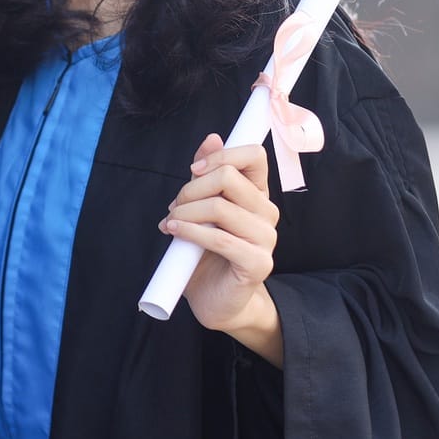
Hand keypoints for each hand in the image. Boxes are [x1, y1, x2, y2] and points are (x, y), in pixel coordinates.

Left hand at [160, 133, 282, 363]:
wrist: (216, 300)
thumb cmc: (207, 253)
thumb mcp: (202, 208)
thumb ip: (207, 174)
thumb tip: (212, 138)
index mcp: (257, 194)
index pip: (254, 155)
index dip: (221, 155)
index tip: (194, 171)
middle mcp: (267, 212)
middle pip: (229, 177)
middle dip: (191, 189)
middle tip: (175, 207)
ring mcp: (266, 238)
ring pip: (220, 207)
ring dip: (186, 212)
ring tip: (172, 224)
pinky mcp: (257, 263)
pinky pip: (219, 238)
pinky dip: (191, 233)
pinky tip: (175, 233)